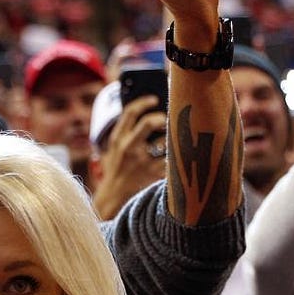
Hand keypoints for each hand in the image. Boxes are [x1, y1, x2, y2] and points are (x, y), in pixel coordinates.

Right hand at [92, 93, 167, 220]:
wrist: (114, 195)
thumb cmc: (117, 168)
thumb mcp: (114, 147)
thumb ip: (126, 131)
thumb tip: (148, 110)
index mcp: (118, 139)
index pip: (131, 112)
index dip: (144, 102)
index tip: (154, 99)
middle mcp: (129, 148)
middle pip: (148, 123)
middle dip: (161, 118)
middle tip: (166, 119)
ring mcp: (141, 162)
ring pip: (164, 143)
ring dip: (172, 138)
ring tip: (176, 136)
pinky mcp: (153, 174)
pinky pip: (171, 161)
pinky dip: (177, 156)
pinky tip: (179, 154)